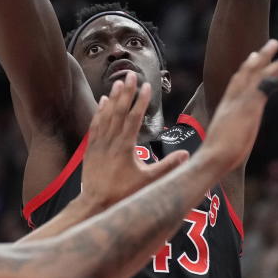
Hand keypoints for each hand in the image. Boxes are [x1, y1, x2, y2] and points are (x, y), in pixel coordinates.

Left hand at [81, 72, 188, 208]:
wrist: (95, 203)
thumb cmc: (124, 194)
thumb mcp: (149, 182)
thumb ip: (168, 167)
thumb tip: (186, 154)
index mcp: (125, 146)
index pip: (134, 118)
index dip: (141, 101)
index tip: (147, 86)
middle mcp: (111, 140)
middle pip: (119, 110)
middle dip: (126, 91)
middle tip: (131, 74)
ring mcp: (99, 142)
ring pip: (106, 115)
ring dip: (113, 98)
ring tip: (118, 83)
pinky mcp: (91, 147)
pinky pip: (95, 124)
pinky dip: (100, 111)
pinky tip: (103, 101)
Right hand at [202, 39, 277, 170]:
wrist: (212, 158)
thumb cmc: (215, 156)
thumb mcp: (222, 141)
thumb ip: (228, 135)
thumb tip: (230, 146)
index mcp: (225, 105)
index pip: (237, 81)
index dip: (247, 67)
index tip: (254, 55)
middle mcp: (232, 99)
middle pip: (248, 71)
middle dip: (262, 57)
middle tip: (274, 43)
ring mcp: (240, 101)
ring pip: (260, 75)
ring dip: (276, 62)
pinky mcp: (249, 106)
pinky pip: (266, 89)